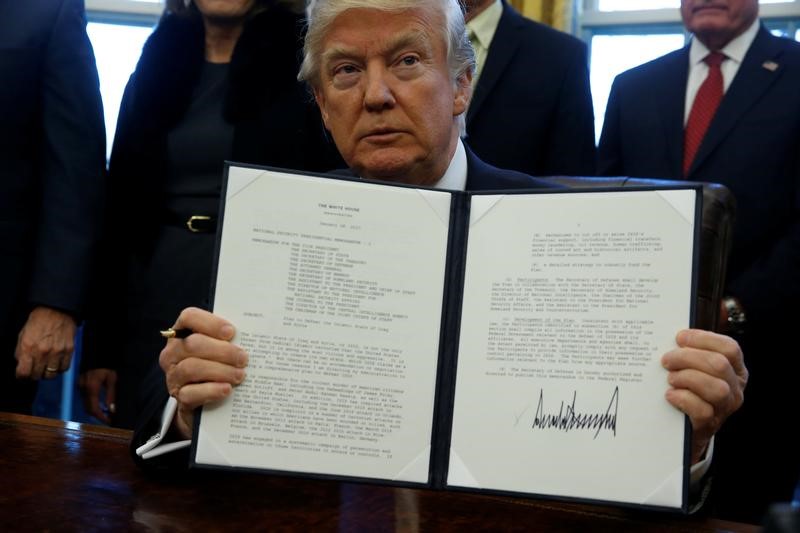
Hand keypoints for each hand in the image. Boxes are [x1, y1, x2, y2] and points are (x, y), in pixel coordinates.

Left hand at [15, 306, 76, 379]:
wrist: (56, 310)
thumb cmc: (39, 321)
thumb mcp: (22, 335)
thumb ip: (20, 352)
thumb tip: (21, 365)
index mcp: (28, 347)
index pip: (23, 373)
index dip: (21, 376)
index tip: (23, 373)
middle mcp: (43, 351)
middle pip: (37, 376)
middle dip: (33, 374)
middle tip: (34, 369)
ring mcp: (57, 352)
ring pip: (51, 375)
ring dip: (47, 373)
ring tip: (45, 367)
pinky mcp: (69, 350)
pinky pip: (64, 368)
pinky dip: (59, 368)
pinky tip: (56, 363)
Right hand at [79, 369, 116, 423]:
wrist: (97, 356)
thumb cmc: (107, 366)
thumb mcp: (112, 379)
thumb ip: (111, 395)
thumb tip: (111, 410)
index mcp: (91, 387)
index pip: (93, 408)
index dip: (101, 417)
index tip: (109, 422)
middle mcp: (83, 389)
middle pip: (88, 408)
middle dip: (98, 416)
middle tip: (109, 420)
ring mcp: (80, 387)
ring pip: (85, 404)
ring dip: (95, 411)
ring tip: (106, 414)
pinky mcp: (79, 386)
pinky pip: (85, 399)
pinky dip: (92, 404)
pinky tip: (100, 406)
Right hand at [160, 307, 246, 438]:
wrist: (203, 402)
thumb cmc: (215, 366)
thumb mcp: (219, 349)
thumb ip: (228, 340)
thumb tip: (253, 335)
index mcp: (183, 333)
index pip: (189, 317)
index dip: (210, 323)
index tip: (231, 332)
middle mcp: (173, 352)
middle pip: (193, 344)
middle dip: (223, 351)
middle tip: (244, 359)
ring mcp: (173, 376)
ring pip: (191, 368)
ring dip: (220, 371)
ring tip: (240, 375)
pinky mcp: (179, 397)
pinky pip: (191, 393)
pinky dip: (211, 390)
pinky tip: (227, 389)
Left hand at [662, 329, 746, 463]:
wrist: (684, 426)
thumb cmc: (689, 389)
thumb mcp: (696, 367)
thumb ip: (693, 350)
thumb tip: (679, 334)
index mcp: (735, 369)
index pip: (729, 348)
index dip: (703, 339)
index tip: (679, 338)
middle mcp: (735, 388)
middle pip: (719, 365)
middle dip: (688, 357)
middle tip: (667, 360)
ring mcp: (724, 408)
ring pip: (716, 388)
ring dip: (687, 378)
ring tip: (671, 378)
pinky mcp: (709, 424)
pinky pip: (702, 410)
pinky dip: (683, 399)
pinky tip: (670, 395)